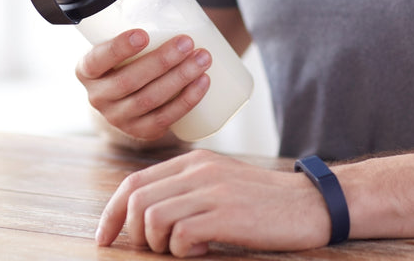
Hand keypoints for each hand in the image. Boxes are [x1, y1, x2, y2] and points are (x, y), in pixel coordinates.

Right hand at [75, 0, 211, 141]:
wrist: (129, 94)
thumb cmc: (132, 54)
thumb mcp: (133, 30)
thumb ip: (153, 2)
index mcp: (88, 68)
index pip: (97, 59)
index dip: (117, 48)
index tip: (142, 34)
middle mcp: (97, 96)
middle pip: (129, 80)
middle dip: (162, 61)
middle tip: (188, 42)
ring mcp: (118, 118)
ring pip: (149, 100)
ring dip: (180, 79)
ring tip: (203, 59)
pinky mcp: (141, 131)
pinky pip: (164, 120)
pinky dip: (186, 102)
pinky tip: (203, 84)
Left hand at [95, 149, 331, 256]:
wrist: (309, 203)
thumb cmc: (261, 201)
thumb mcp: (218, 183)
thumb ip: (184, 190)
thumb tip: (145, 218)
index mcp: (192, 162)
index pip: (134, 182)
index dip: (112, 212)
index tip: (104, 238)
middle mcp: (197, 171)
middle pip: (137, 200)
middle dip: (135, 233)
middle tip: (156, 249)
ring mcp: (211, 190)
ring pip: (153, 218)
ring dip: (159, 244)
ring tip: (184, 249)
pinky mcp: (225, 213)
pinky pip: (180, 236)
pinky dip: (182, 252)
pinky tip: (204, 250)